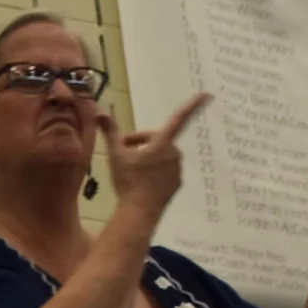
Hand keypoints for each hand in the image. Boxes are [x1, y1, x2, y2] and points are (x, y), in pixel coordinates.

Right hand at [102, 94, 211, 217]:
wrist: (139, 212)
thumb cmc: (128, 181)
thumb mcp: (115, 155)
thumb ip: (110, 132)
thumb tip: (100, 112)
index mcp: (163, 143)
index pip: (179, 118)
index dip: (193, 105)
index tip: (207, 95)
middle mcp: (174, 153)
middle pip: (158, 140)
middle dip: (142, 143)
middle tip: (123, 151)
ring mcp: (177, 169)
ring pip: (161, 156)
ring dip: (148, 157)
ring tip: (130, 168)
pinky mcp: (176, 183)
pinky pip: (165, 171)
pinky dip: (154, 171)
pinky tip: (141, 181)